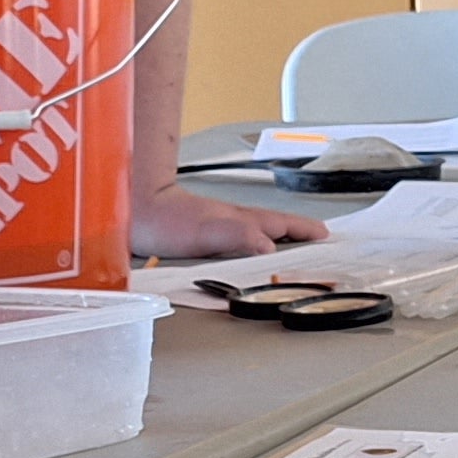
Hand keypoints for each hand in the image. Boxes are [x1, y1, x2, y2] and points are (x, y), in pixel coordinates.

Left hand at [132, 188, 328, 263]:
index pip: (281, 224)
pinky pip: (238, 237)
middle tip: (318, 240)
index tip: (325, 236)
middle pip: (274, 224)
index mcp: (239, 219)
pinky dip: (252, 241)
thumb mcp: (205, 233)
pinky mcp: (201, 233)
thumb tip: (270, 248)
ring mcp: (217, 224)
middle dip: (297, 231)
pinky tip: (245, 248)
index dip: (304, 230)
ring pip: (257, 229)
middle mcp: (232, 220)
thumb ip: (238, 236)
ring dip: (277, 236)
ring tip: (291, 245)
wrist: (131, 209)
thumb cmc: (163, 222)